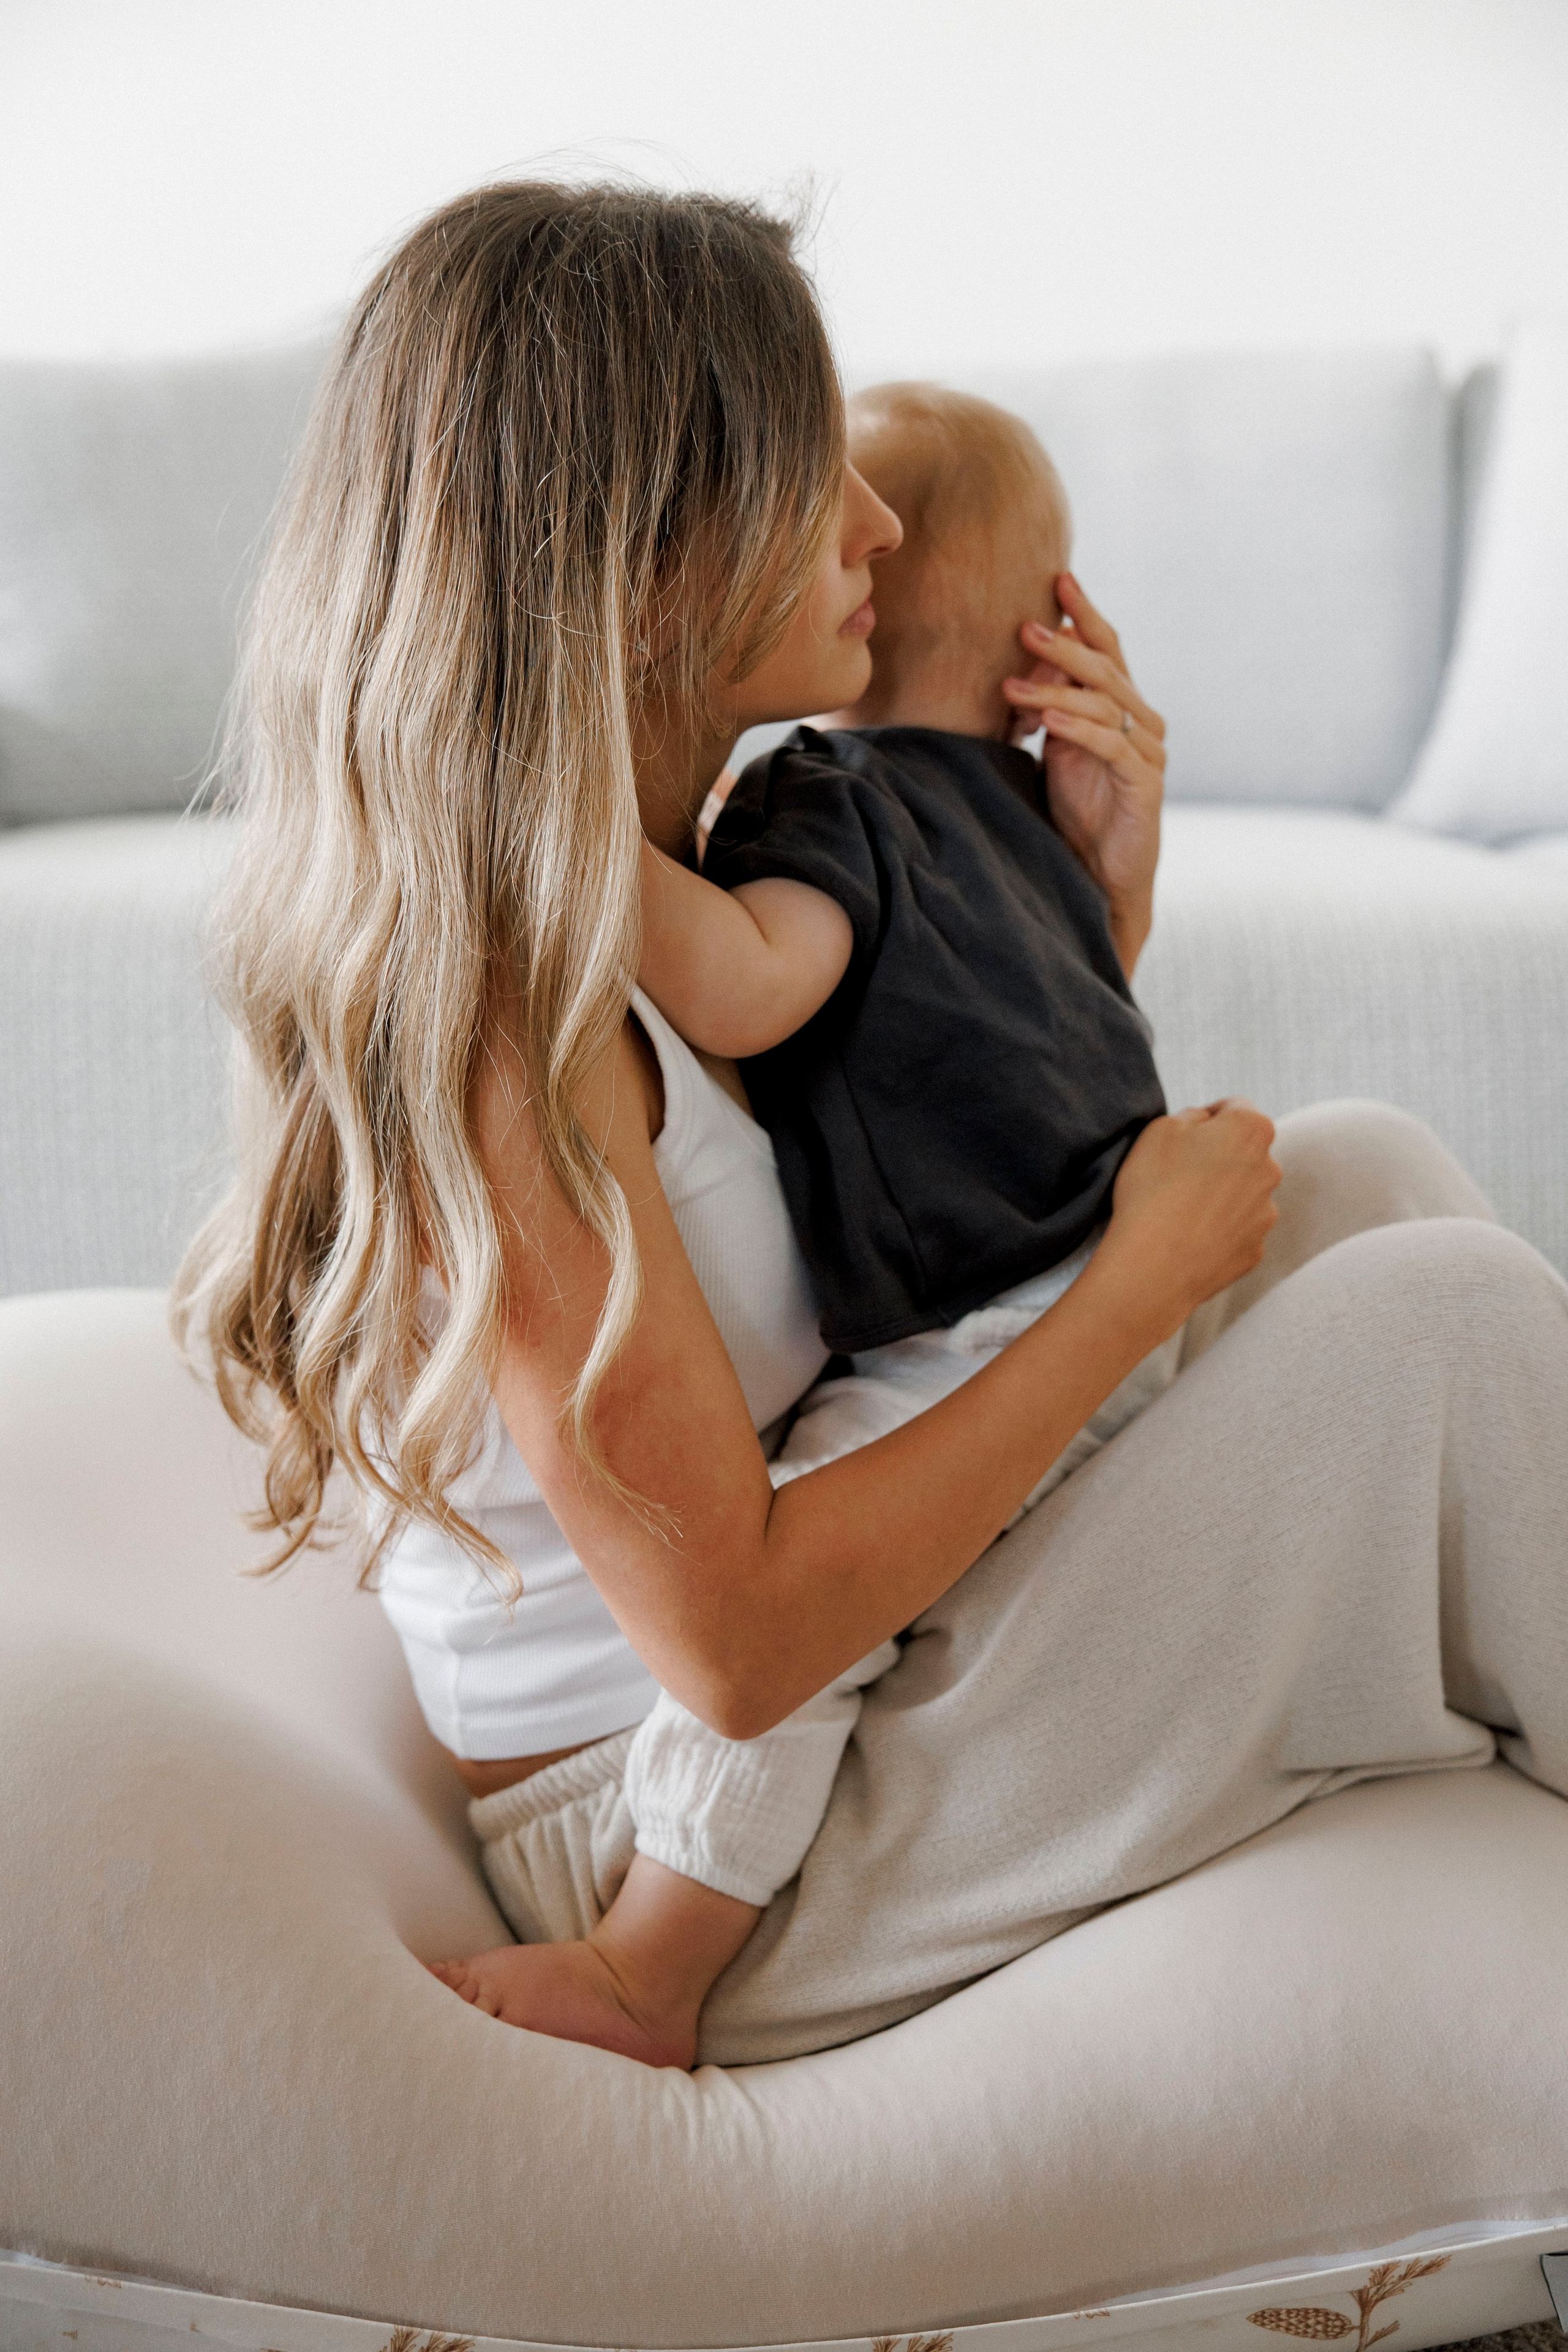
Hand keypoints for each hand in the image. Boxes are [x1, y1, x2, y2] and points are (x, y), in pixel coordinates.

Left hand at [1002, 574, 1165, 974]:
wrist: (1102, 876)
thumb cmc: (1078, 812)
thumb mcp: (1058, 749)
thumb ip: (1050, 707)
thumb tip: (1017, 661)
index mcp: (1123, 708)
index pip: (1107, 650)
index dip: (1085, 614)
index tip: (1059, 579)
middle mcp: (1142, 721)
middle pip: (1105, 669)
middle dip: (1064, 644)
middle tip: (1024, 625)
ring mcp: (1148, 752)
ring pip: (1105, 704)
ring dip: (1057, 688)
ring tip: (1012, 682)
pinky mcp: (1144, 785)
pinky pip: (1111, 746)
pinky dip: (1079, 729)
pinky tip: (1048, 720)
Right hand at [1098, 1100, 1280, 1327]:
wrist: (1154, 1265)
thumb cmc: (1154, 1189)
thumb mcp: (1160, 1128)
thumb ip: (1193, 1116)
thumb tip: (1205, 1124)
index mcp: (1251, 1129)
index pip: (1233, 1109)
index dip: (1204, 1120)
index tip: (1180, 1140)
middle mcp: (1270, 1169)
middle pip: (1243, 1153)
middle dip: (1217, 1158)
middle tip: (1176, 1175)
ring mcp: (1266, 1213)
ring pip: (1242, 1193)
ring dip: (1219, 1195)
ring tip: (1180, 1210)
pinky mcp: (1255, 1249)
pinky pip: (1236, 1230)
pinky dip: (1217, 1230)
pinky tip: (1188, 1236)